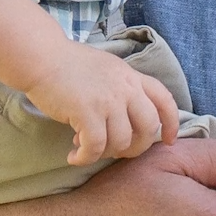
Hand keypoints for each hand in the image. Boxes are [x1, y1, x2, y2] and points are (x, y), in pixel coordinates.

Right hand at [21, 42, 180, 164]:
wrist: (42, 57)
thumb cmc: (69, 65)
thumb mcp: (107, 69)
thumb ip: (121, 90)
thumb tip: (123, 125)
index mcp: (131, 76)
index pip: (164, 99)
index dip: (172, 123)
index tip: (169, 140)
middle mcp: (125, 87)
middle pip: (149, 127)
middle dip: (137, 147)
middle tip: (118, 151)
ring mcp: (108, 100)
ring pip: (122, 141)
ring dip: (106, 153)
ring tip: (87, 150)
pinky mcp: (87, 111)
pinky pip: (95, 147)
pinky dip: (85, 157)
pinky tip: (73, 156)